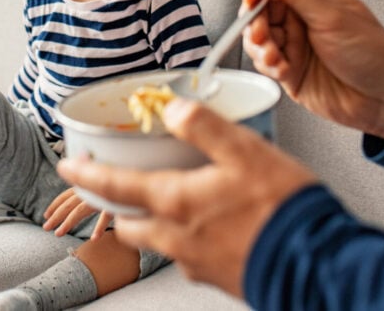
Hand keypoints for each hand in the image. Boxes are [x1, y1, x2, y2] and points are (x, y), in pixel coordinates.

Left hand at [42, 187, 111, 239]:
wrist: (140, 172)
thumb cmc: (118, 182)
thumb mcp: (104, 184)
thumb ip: (90, 192)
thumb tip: (79, 194)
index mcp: (87, 185)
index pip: (66, 195)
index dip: (55, 205)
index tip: (45, 215)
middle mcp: (91, 190)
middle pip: (69, 204)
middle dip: (56, 216)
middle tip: (45, 228)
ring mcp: (102, 196)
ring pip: (80, 210)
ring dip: (68, 222)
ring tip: (57, 234)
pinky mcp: (116, 203)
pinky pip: (105, 216)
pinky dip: (99, 227)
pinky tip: (94, 238)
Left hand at [58, 98, 317, 296]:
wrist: (316, 265)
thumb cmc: (282, 209)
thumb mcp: (245, 152)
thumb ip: (205, 127)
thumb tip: (174, 107)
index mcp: (176, 203)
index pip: (116, 186)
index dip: (87, 174)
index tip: (67, 167)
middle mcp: (177, 237)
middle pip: (130, 222)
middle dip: (119, 206)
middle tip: (118, 187)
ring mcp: (195, 262)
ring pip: (157, 242)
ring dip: (151, 223)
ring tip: (167, 202)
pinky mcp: (216, 276)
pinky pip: (187, 255)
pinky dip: (185, 238)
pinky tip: (209, 224)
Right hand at [242, 0, 383, 139]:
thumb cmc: (374, 54)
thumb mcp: (332, 17)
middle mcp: (301, 16)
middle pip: (259, 8)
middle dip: (255, 21)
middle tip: (263, 33)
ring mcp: (294, 43)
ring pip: (257, 36)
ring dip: (260, 46)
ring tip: (275, 55)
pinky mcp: (289, 68)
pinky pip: (264, 62)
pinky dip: (268, 65)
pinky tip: (283, 69)